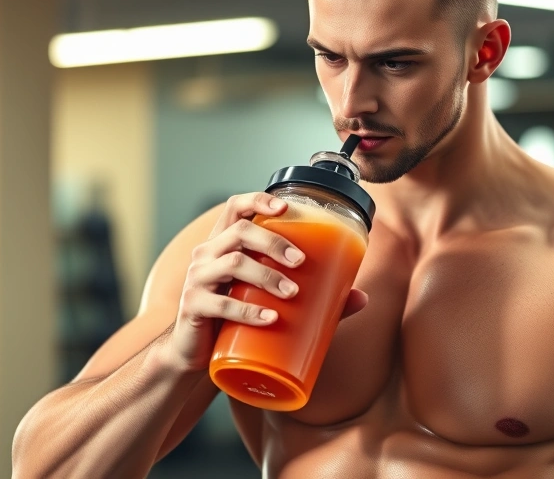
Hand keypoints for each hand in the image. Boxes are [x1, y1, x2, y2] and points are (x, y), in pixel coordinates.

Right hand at [165, 192, 367, 372]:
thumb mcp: (268, 301)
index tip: (286, 208)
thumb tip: (361, 297)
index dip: (258, 199)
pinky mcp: (192, 308)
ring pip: (232, 263)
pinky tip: (270, 318)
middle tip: (301, 261)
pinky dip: (248, 311)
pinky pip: (220, 305)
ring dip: (267, 275)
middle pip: (239, 231)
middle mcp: (206, 255)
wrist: (196, 355)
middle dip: (273, 242)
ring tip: (292, 293)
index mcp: (223, 244)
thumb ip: (314, 298)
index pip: (234, 207)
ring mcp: (196, 280)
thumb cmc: (235, 319)